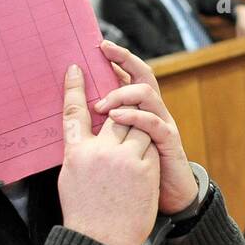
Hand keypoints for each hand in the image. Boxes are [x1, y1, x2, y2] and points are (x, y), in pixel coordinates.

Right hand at [58, 63, 159, 244]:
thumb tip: (86, 134)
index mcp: (75, 153)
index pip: (73, 111)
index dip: (73, 88)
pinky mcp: (145, 168)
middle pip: (115, 115)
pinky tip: (143, 163)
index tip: (75, 68)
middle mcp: (98, 151)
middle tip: (122, 105)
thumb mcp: (70, 178)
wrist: (101, 243)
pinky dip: (148, 149)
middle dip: (120, 109)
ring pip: (137, 127)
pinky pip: (150, 145)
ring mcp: (123, 159)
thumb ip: (80, 152)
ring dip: (138, 131)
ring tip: (133, 146)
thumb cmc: (84, 214)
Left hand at [92, 39, 198, 214]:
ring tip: (102, 104)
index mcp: (139, 110)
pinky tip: (116, 117)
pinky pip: (154, 122)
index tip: (99, 46)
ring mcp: (162, 124)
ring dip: (122, 93)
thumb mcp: (116, 146)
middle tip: (103, 53)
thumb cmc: (137, 175)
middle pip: (143, 75)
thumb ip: (103, 127)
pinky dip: (134, 116)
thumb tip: (76, 114)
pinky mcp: (169, 141)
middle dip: (124, 60)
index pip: (129, 76)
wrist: (168, 199)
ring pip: (147, 94)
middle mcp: (153, 111)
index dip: (118, 59)